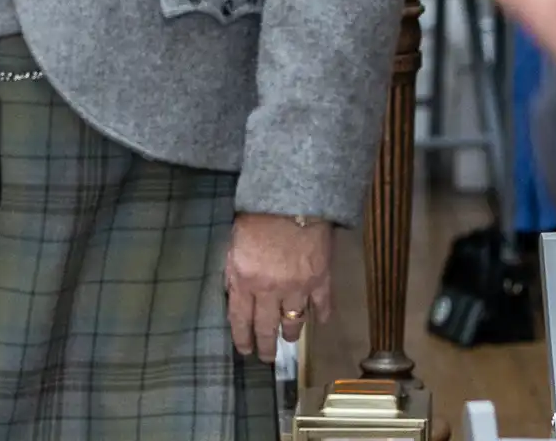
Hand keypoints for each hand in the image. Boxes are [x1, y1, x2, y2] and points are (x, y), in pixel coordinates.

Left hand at [225, 213, 332, 358]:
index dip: (242, 338)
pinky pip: (322, 305)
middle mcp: (270, 290)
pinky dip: (321, 315)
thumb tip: (232, 292)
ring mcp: (298, 287)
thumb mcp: (233, 242)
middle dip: (265, 346)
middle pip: (267, 327)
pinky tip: (320, 322)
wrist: (292, 197)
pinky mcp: (321, 279)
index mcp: (245, 280)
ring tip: (287, 339)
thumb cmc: (257, 215)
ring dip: (290, 333)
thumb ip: (233, 270)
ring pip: (294, 321)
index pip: (240, 318)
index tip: (244, 350)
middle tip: (266, 357)